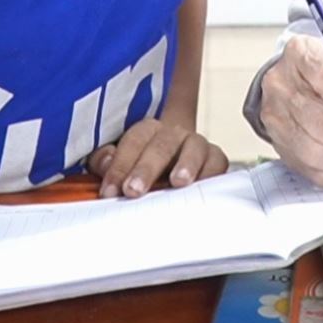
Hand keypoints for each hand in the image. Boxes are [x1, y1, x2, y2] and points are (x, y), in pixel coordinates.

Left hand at [88, 116, 228, 197]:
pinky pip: (217, 161)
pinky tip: (201, 185)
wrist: (174, 168)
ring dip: (185, 163)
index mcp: (146, 131)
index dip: (120, 166)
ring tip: (177, 182)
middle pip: (161, 145)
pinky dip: (211, 172)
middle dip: (146, 168)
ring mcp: (196, 144)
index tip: (110, 191)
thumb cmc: (140, 169)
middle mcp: (173, 133)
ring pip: (193, 147)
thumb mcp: (117, 164)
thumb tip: (105, 164)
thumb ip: (104, 162)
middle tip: (133, 191)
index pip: (133, 141)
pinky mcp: (215, 159)